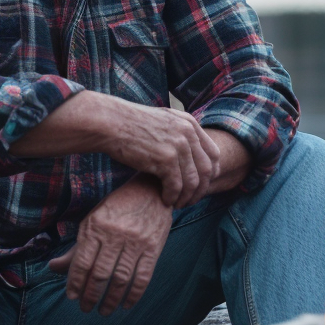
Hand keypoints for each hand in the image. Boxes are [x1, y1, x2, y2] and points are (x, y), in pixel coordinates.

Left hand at [48, 175, 172, 315]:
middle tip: (86, 309)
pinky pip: (142, 277)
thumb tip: (52, 268)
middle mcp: (115, 234)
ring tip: (103, 311)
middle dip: (90, 296)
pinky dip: (133, 295)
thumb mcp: (93, 221)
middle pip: (100, 274)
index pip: (82, 262)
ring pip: (121, 279)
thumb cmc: (116, 208)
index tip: (72, 298)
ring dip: (111, 300)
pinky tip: (125, 305)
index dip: (75, 283)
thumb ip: (76, 248)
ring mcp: (136, 242)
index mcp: (96, 226)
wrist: (151, 191)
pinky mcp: (153, 248)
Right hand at [103, 101, 220, 207]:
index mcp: (189, 124)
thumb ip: (179, 134)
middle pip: (206, 170)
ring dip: (186, 197)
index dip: (210, 174)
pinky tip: (165, 200)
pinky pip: (176, 186)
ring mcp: (178, 145)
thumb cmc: (131, 125)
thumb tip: (191, 154)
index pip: (214, 153)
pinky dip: (172, 197)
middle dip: (200, 190)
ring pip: (193, 182)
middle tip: (189, 201)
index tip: (201, 186)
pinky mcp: (165, 159)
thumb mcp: (163, 121)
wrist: (110, 123)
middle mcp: (187, 133)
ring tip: (176, 203)